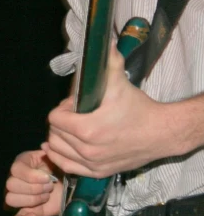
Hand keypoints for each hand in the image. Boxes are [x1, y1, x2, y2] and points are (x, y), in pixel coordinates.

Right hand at [5, 150, 62, 215]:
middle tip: (50, 187)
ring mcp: (20, 197)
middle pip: (11, 185)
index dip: (31, 176)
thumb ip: (51, 152)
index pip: (15, 170)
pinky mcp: (27, 212)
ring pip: (11, 200)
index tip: (48, 178)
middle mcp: (16, 180)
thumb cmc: (65, 169)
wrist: (75, 185)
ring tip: (47, 196)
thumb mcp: (59, 158)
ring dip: (31, 200)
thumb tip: (44, 145)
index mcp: (22, 164)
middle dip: (33, 188)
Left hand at [43, 44, 163, 177]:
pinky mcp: (97, 172)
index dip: (61, 109)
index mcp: (88, 129)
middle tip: (73, 116)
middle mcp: (87, 149)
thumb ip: (109, 63)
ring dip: (59, 139)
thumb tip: (104, 42)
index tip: (73, 105)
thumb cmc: (140, 109)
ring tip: (69, 129)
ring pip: (57, 151)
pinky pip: (67, 167)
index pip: (54, 119)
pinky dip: (61, 157)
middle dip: (60, 123)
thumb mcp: (120, 84)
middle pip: (54, 134)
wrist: (162, 133)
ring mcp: (92, 163)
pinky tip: (62, 147)